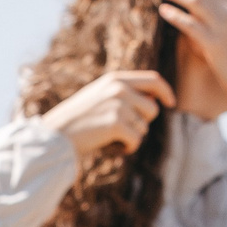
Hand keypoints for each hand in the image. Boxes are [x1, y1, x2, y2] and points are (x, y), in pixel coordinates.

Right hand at [38, 70, 173, 159]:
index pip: (153, 80)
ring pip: (144, 127)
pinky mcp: (116, 123)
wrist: (55, 135)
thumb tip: (153, 100)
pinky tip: (112, 147)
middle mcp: (119, 88)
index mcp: (116, 79)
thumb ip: (122, 93)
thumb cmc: (75, 121)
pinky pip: (136, 140)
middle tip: (123, 130)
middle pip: (152, 108)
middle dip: (143, 123)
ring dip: (131, 137)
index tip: (171, 103)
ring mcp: (118, 105)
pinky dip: (127, 148)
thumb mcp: (98, 97)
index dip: (166, 92)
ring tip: (110, 138)